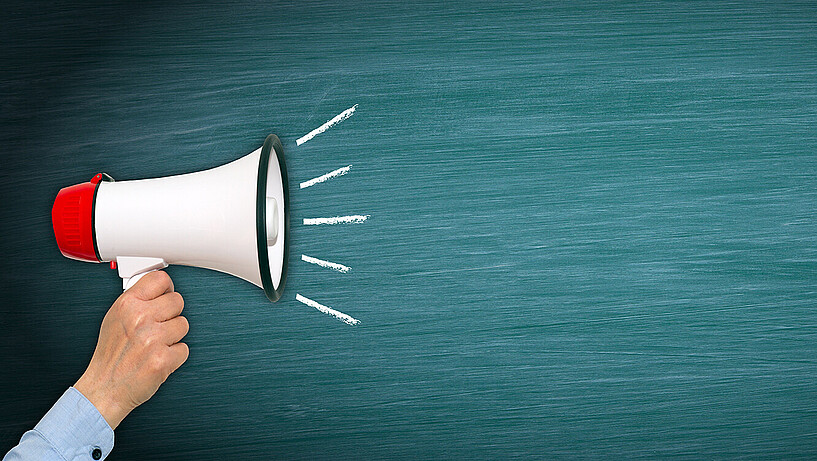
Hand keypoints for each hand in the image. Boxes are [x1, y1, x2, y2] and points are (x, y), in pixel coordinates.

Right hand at [74, 271, 188, 428]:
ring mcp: (152, 339)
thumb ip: (136, 300)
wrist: (105, 389)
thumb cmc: (110, 356)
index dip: (166, 289)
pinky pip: (184, 348)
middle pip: (178, 301)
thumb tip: (157, 288)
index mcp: (127, 305)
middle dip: (171, 314)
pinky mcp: (163, 359)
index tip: (165, 294)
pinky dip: (174, 356)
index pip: (160, 279)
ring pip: (183, 324)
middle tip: (157, 327)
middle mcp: (139, 319)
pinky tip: (158, 358)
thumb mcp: (114, 318)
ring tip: (155, 345)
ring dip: (173, 336)